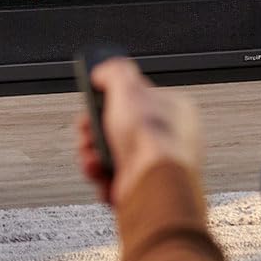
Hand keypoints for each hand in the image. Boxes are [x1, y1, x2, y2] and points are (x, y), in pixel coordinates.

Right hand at [76, 57, 202, 206]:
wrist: (154, 184)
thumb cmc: (153, 139)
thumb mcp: (129, 86)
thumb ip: (113, 71)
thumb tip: (102, 72)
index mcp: (173, 111)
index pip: (137, 99)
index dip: (110, 100)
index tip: (94, 102)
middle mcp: (168, 139)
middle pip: (118, 128)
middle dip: (94, 130)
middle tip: (87, 131)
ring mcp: (154, 166)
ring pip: (111, 155)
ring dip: (92, 153)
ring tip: (91, 155)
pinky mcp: (140, 189)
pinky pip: (111, 179)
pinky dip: (99, 176)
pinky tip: (98, 171)